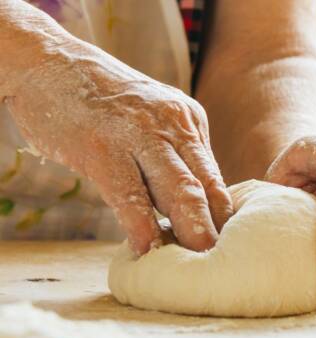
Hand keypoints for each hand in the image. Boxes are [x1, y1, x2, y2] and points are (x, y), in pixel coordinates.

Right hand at [4, 42, 232, 254]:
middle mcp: (172, 124)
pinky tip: (145, 248)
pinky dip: (140, 225)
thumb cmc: (105, 103)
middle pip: (203, 185)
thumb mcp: (154, 117)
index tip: (230, 244)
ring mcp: (138, 135)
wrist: (51, 64)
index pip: (214, 175)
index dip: (223, 214)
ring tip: (198, 260)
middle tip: (225, 259)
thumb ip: (175, 155)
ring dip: (190, 229)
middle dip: (217, 226)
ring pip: (177, 189)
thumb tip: (193, 203)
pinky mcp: (103, 148)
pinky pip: (128, 194)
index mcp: (188, 121)